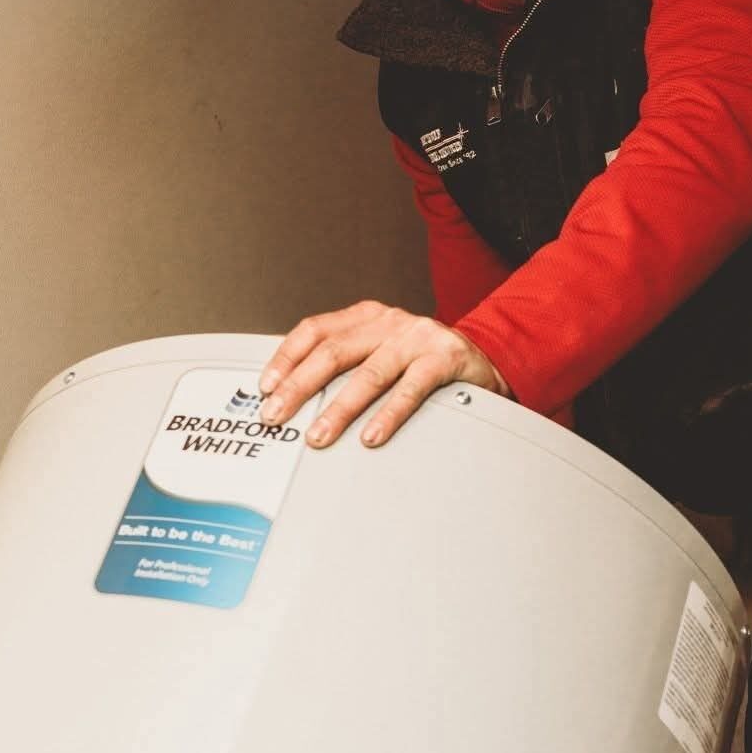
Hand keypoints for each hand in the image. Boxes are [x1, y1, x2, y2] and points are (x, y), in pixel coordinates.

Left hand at [258, 300, 508, 448]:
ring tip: (318, 435)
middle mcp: (388, 322)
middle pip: (333, 351)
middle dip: (299, 386)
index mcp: (367, 317)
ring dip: (339, 408)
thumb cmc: (424, 361)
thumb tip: (294, 395)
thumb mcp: (382, 351)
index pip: (315, 330)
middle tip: (276, 415)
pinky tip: (371, 435)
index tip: (266, 387)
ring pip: (369, 372)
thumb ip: (348, 363)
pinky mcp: (444, 358)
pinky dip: (388, 414)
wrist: (485, 361)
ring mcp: (417, 338)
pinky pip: (411, 388)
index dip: (286, 357)